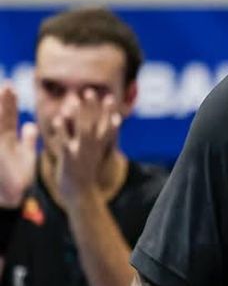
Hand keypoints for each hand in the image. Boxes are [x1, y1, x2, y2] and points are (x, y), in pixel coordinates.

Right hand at [0, 84, 36, 208]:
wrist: (12, 199)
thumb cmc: (18, 179)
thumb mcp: (26, 156)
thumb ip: (28, 140)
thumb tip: (31, 124)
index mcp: (7, 138)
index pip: (6, 115)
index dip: (7, 101)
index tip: (9, 86)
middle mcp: (0, 141)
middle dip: (1, 102)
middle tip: (5, 85)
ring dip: (0, 111)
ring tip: (3, 92)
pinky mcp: (0, 153)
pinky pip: (7, 140)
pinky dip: (7, 127)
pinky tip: (7, 119)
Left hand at [44, 90, 119, 207]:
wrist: (81, 194)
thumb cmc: (86, 172)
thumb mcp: (98, 154)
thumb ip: (102, 137)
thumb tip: (111, 121)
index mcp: (100, 146)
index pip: (108, 124)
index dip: (109, 111)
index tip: (110, 97)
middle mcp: (94, 147)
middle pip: (95, 123)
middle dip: (93, 107)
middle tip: (90, 91)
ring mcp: (82, 153)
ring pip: (83, 130)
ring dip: (80, 114)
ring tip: (76, 100)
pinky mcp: (70, 159)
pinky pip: (66, 142)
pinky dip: (62, 131)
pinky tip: (58, 119)